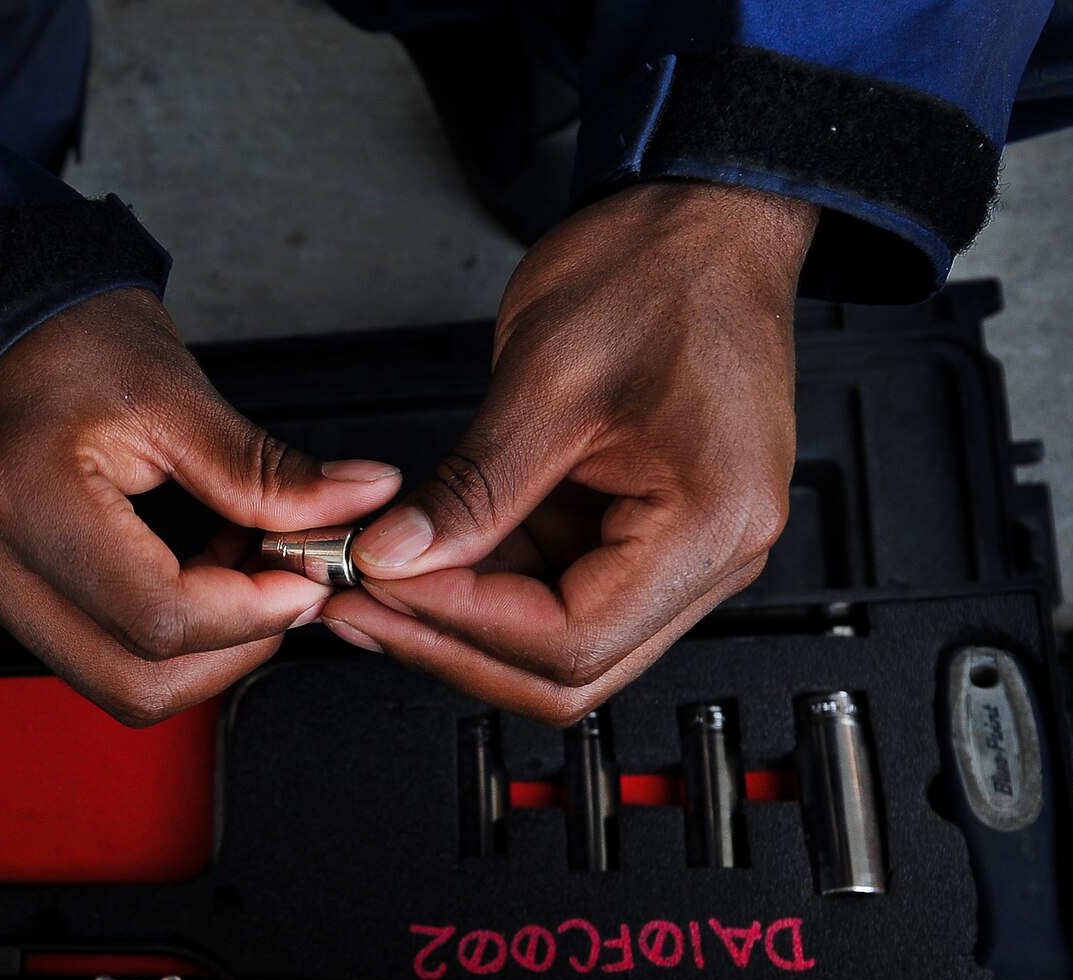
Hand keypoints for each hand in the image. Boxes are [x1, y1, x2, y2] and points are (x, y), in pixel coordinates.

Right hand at [0, 287, 402, 724]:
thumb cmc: (63, 340)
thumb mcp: (174, 391)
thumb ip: (265, 470)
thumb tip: (355, 502)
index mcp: (27, 497)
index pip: (159, 618)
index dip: (251, 612)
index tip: (304, 574)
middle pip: (135, 681)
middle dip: (233, 647)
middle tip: (283, 583)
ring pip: (115, 686)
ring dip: (200, 649)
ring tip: (235, 571)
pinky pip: (92, 654)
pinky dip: (160, 636)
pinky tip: (191, 573)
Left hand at [322, 181, 817, 724]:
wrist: (704, 220)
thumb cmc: (661, 271)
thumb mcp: (547, 380)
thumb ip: (470, 488)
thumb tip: (394, 558)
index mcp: (712, 523)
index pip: (571, 638)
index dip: (461, 623)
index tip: (380, 587)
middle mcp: (713, 554)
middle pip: (568, 666)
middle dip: (452, 640)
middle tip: (359, 603)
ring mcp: (680, 548)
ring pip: (555, 639)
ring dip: (460, 615)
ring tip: (373, 573)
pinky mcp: (644, 528)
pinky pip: (557, 586)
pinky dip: (483, 578)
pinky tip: (420, 550)